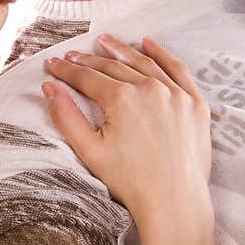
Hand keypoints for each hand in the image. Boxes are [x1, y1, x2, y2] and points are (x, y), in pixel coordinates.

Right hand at [41, 34, 211, 229]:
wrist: (174, 202)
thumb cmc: (130, 182)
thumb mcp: (89, 150)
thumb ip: (66, 116)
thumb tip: (49, 87)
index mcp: (122, 99)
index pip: (88, 78)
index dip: (67, 71)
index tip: (53, 65)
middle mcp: (150, 89)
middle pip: (114, 67)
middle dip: (89, 61)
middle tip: (73, 56)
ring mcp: (176, 94)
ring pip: (144, 63)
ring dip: (122, 51)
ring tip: (105, 42)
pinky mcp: (195, 103)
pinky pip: (177, 70)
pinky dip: (162, 54)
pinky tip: (148, 44)